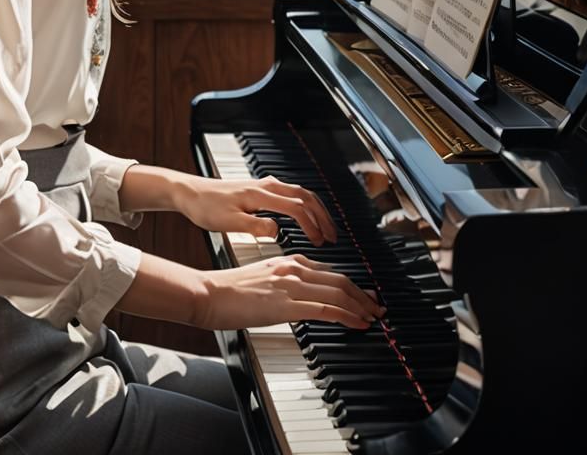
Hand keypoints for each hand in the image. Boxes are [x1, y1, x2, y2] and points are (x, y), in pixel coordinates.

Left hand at [175, 173, 337, 246]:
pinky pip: (291, 194)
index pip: (296, 208)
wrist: (190, 192)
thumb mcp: (228, 223)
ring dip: (316, 210)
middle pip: (305, 196)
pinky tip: (305, 219)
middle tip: (332, 236)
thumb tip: (277, 231)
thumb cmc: (205, 207)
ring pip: (300, 193)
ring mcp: (264, 185)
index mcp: (260, 194)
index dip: (312, 225)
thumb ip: (254, 227)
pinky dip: (305, 205)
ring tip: (324, 229)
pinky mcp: (260, 189)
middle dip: (322, 216)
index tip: (320, 242)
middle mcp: (266, 186)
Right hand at [197, 253, 385, 330]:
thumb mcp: (262, 279)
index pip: (329, 272)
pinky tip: (357, 323)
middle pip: (340, 280)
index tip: (363, 296)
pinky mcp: (286, 304)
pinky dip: (346, 316)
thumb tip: (298, 297)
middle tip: (377, 308)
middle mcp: (293, 268)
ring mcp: (291, 285)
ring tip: (373, 317)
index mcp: (289, 261)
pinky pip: (325, 309)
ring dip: (360, 306)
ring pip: (337, 293)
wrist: (209, 293)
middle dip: (363, 295)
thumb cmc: (229, 291)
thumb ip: (284, 283)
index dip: (351, 285)